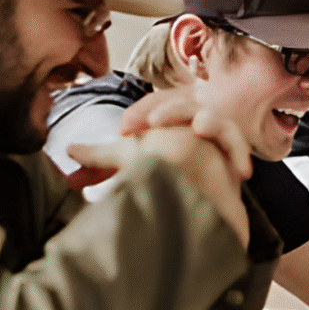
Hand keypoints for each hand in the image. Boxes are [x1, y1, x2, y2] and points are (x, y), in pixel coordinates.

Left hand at [68, 89, 251, 248]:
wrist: (196, 208)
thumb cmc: (163, 178)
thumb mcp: (131, 163)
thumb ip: (103, 157)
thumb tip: (69, 151)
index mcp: (166, 117)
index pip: (156, 101)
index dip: (141, 112)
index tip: (126, 132)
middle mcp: (191, 120)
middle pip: (184, 103)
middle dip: (169, 111)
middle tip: (154, 126)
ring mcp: (214, 136)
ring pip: (215, 118)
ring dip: (208, 121)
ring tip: (199, 129)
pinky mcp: (233, 154)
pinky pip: (238, 146)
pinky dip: (239, 152)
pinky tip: (238, 169)